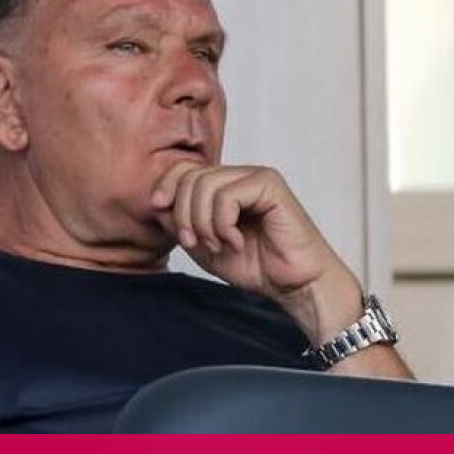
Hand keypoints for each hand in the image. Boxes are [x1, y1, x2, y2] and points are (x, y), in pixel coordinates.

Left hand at [151, 162, 362, 343]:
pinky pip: (228, 195)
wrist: (293, 285)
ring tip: (219, 245)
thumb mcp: (204, 246)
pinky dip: (224, 224)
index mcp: (223, 186)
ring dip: (203, 222)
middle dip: (184, 213)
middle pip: (190, 176)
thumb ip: (181, 224)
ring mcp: (255, 178)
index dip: (166, 185)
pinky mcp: (270, 186)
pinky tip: (237, 241)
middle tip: (196, 242)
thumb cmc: (255, 266)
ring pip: (206, 184)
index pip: (184, 169)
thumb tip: (160, 203)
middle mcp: (239, 176)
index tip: (160, 209)